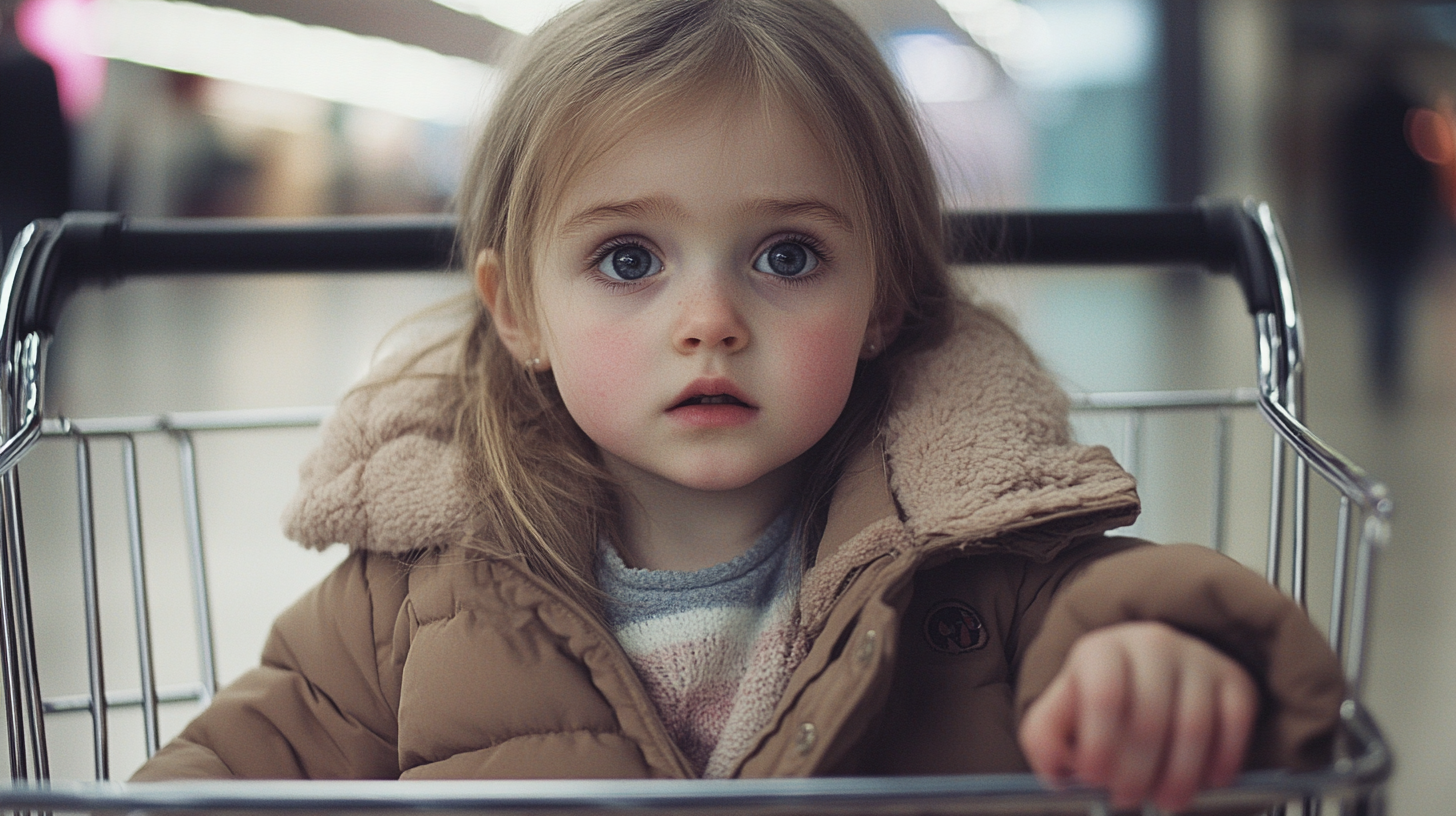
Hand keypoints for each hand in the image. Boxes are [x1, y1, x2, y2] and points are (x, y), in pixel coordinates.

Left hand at [1018, 621, 1257, 812]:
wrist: (1152, 668)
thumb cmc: (1101, 697)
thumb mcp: (1062, 709)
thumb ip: (1045, 737)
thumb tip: (1055, 771)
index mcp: (1102, 649)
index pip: (1104, 694)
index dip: (1099, 744)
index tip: (1093, 778)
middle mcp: (1151, 644)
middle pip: (1150, 717)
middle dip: (1136, 771)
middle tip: (1126, 799)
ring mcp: (1197, 657)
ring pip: (1194, 726)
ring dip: (1180, 777)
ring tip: (1165, 802)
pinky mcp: (1234, 677)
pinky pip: (1235, 724)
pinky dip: (1223, 761)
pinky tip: (1207, 784)